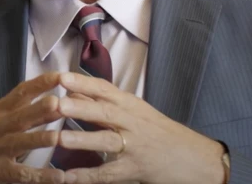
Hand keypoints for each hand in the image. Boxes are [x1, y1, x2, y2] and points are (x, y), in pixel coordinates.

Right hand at [0, 72, 65, 183]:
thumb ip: (23, 106)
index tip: (60, 76)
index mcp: (0, 110)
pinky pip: (22, 174)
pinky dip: (40, 176)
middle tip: (58, 102)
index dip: (40, 84)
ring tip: (58, 137)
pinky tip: (58, 176)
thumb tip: (55, 96)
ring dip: (39, 140)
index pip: (21, 92)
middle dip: (39, 109)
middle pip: (21, 116)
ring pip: (21, 143)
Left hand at [56, 73, 225, 183]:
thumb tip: (74, 89)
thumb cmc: (160, 132)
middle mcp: (132, 122)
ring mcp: (134, 147)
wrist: (194, 157)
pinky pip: (107, 174)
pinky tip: (67, 177)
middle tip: (57, 103)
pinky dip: (87, 176)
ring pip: (106, 141)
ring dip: (81, 140)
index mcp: (130, 104)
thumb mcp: (136, 110)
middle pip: (104, 112)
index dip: (83, 83)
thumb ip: (106, 101)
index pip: (104, 89)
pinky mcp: (134, 169)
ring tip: (58, 139)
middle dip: (80, 107)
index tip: (61, 77)